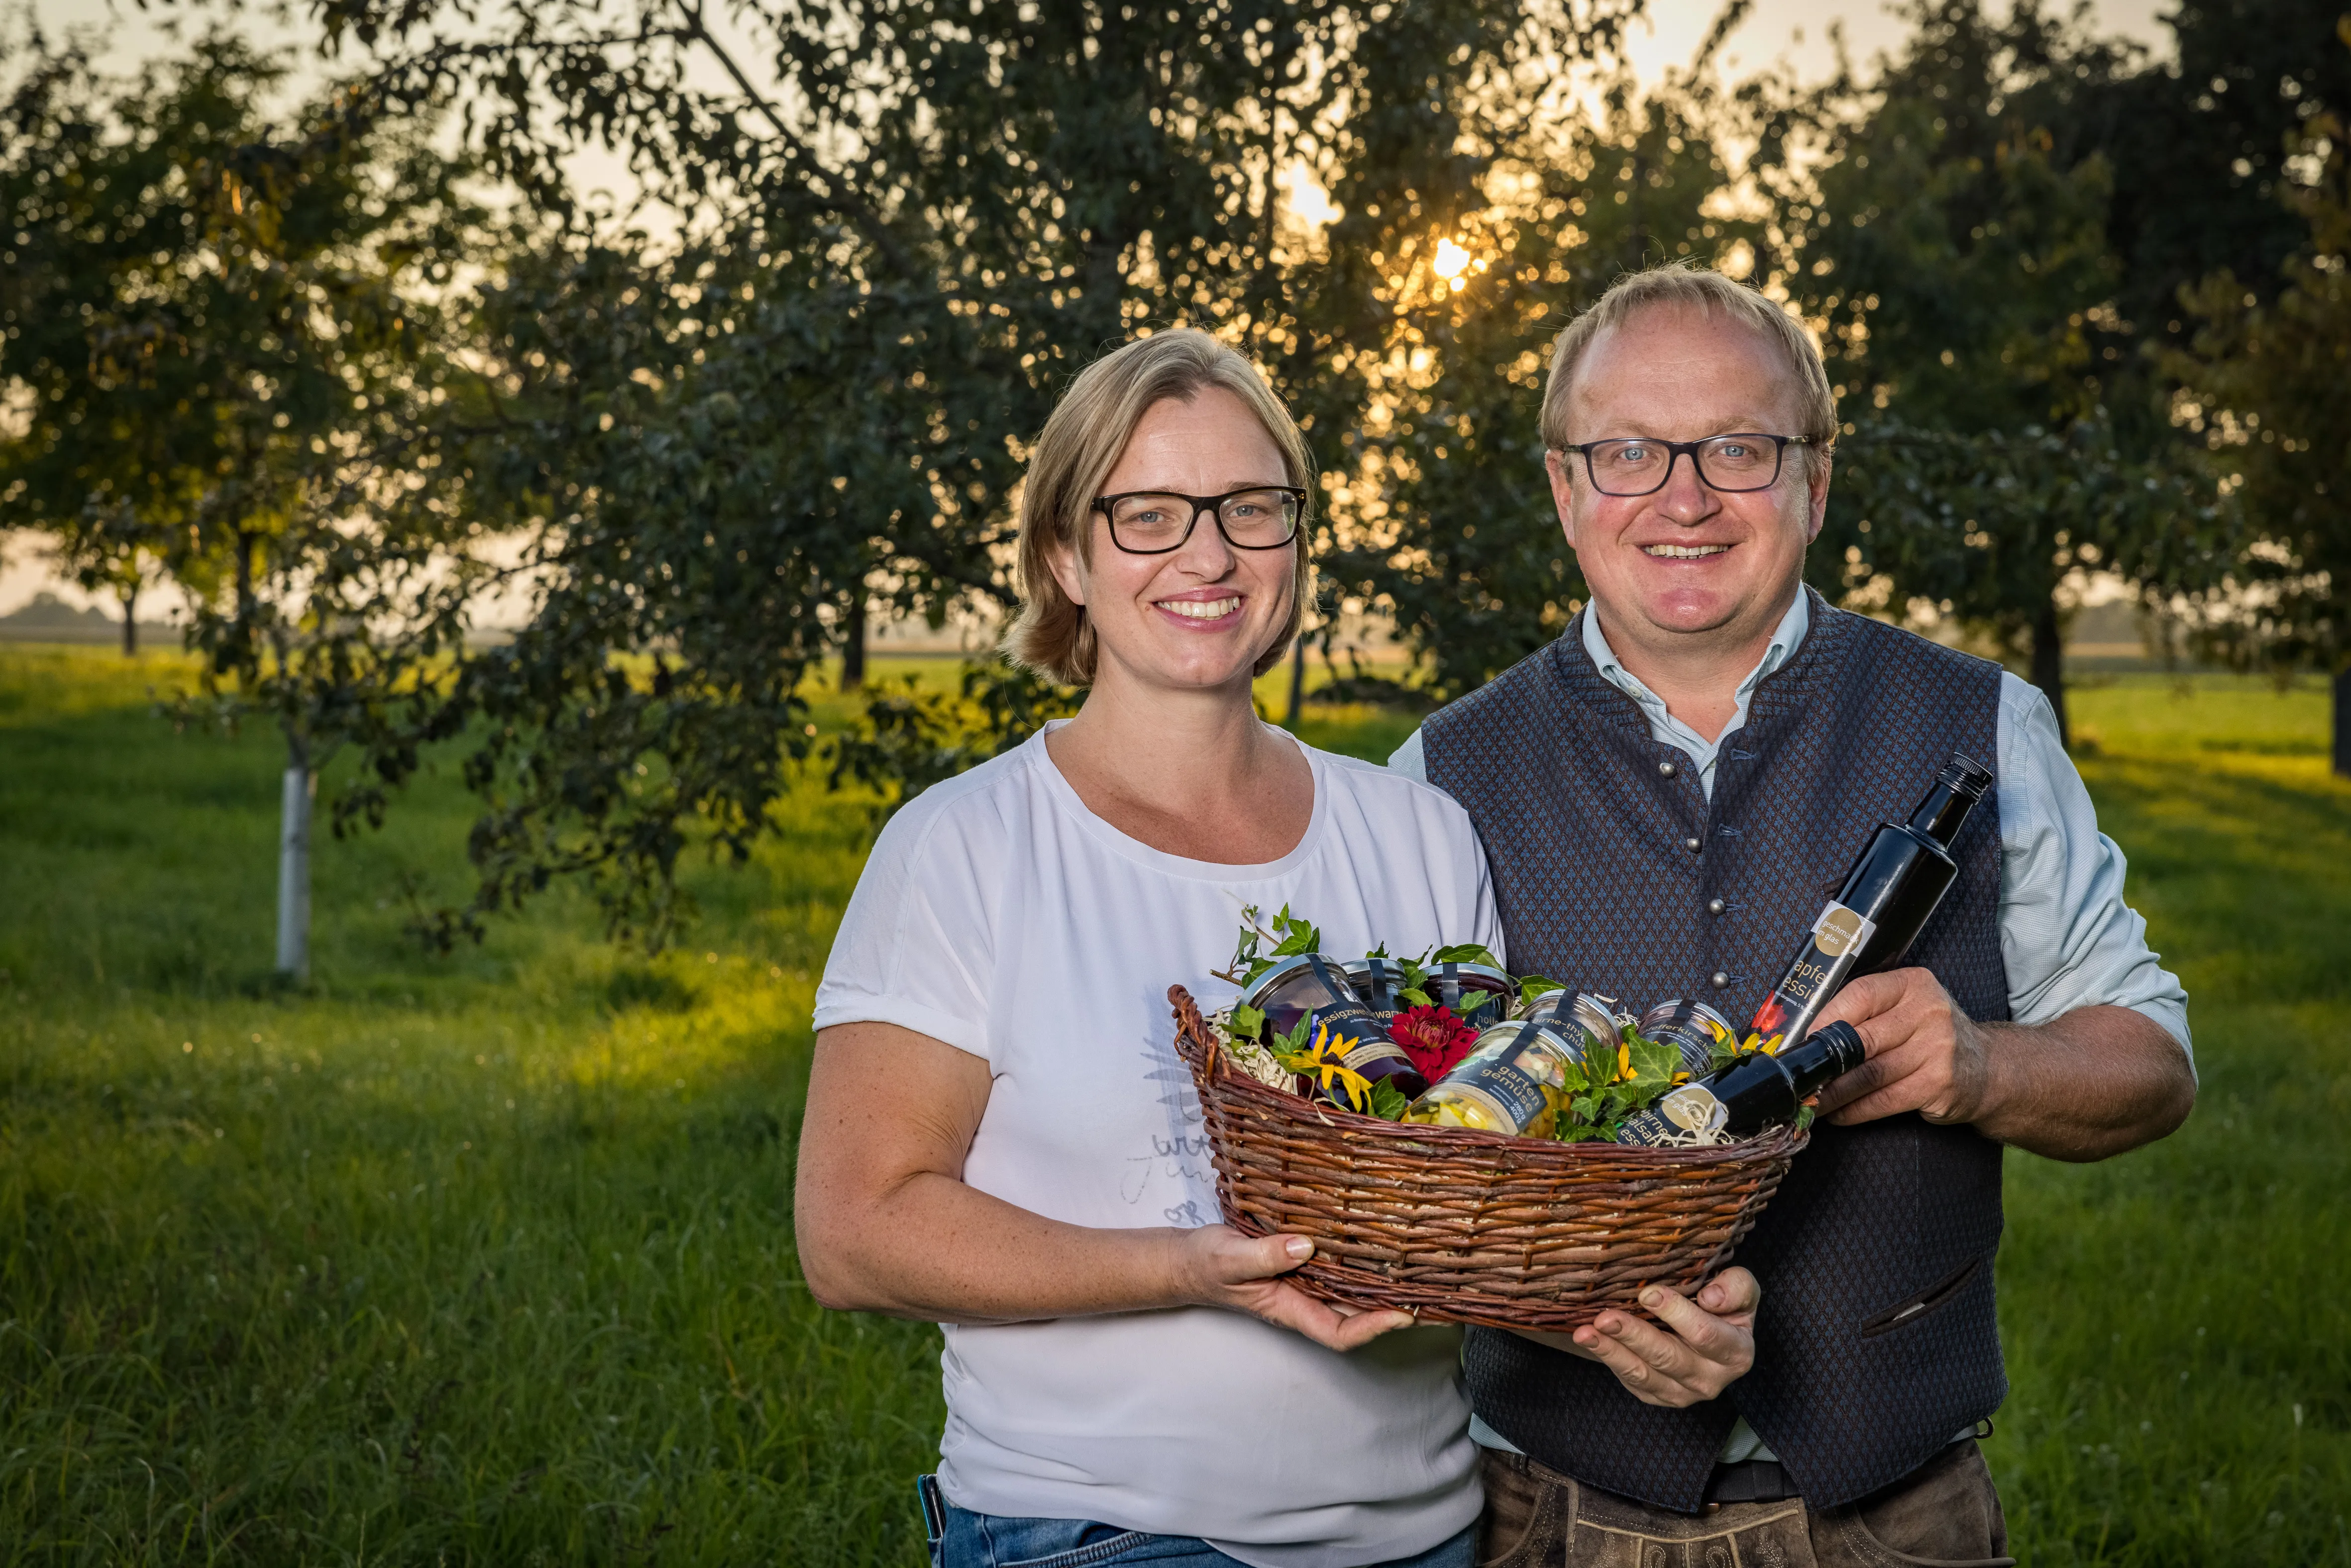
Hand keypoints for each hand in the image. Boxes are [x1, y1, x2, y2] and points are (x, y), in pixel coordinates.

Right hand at [1169, 1225, 1415, 1351]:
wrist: (1188, 1260)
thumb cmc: (1205, 1265)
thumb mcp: (1228, 1258)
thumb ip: (1262, 1255)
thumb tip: (1304, 1247)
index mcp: (1289, 1309)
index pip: (1339, 1332)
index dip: (1374, 1327)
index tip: (1404, 1314)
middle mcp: (1305, 1300)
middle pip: (1358, 1314)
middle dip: (1396, 1308)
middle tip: (1436, 1290)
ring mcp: (1305, 1284)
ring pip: (1353, 1291)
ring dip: (1385, 1284)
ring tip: (1422, 1267)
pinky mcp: (1303, 1262)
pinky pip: (1339, 1267)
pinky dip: (1362, 1260)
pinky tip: (1382, 1242)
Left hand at [1509, 1267, 1759, 1406]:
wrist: (1713, 1334)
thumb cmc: (1724, 1306)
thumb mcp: (1741, 1289)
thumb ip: (1735, 1287)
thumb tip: (1711, 1297)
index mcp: (1736, 1353)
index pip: (1705, 1334)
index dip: (1675, 1313)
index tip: (1647, 1294)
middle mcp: (1711, 1379)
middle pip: (1668, 1357)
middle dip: (1633, 1335)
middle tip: (1604, 1318)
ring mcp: (1683, 1393)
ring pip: (1643, 1374)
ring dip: (1611, 1351)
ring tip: (1584, 1332)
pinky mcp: (1658, 1396)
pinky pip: (1631, 1380)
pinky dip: (1608, 1359)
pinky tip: (1590, 1341)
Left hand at [1810, 967, 1997, 1126]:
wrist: (1989, 1068)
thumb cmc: (1932, 1036)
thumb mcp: (1908, 1008)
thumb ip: (1869, 1012)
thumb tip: (1811, 1036)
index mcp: (1914, 984)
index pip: (1860, 995)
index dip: (1826, 1019)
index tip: (1804, 1040)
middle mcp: (1929, 1013)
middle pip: (1862, 1039)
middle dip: (1824, 1064)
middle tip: (1800, 1078)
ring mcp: (1937, 1049)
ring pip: (1869, 1074)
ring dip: (1834, 1093)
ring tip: (1812, 1101)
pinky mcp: (1939, 1084)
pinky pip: (1884, 1099)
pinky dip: (1855, 1110)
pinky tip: (1839, 1114)